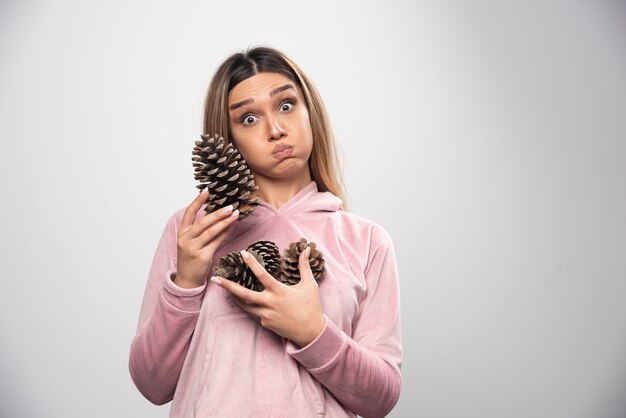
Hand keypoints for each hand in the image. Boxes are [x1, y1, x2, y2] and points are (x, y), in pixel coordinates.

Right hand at [174, 191, 239, 287]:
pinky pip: (217, 242)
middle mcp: (186, 239)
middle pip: (203, 222)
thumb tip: (216, 212)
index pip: (189, 213)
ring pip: (211, 232)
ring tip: (235, 214)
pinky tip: (232, 226)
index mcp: (181, 233)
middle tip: (230, 206)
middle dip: (217, 213)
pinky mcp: (203, 257)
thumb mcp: (190, 241)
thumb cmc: (190, 257)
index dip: (197, 201)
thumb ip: (200, 228)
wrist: (186, 279)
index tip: (207, 191)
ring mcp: (194, 249)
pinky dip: (225, 233)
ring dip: (224, 222)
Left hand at [211, 248, 325, 347]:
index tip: (242, 253)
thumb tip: (305, 249)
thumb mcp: (309, 285)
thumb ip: (304, 266)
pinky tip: (249, 301)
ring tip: (225, 289)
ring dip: (235, 297)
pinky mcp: (265, 324)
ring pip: (245, 305)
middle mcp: (270, 303)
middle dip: (228, 286)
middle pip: (244, 294)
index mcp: (280, 291)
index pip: (262, 275)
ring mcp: (266, 315)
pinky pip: (255, 313)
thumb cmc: (311, 306)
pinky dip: (251, 306)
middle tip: (215, 279)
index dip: (252, 263)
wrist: (311, 332)